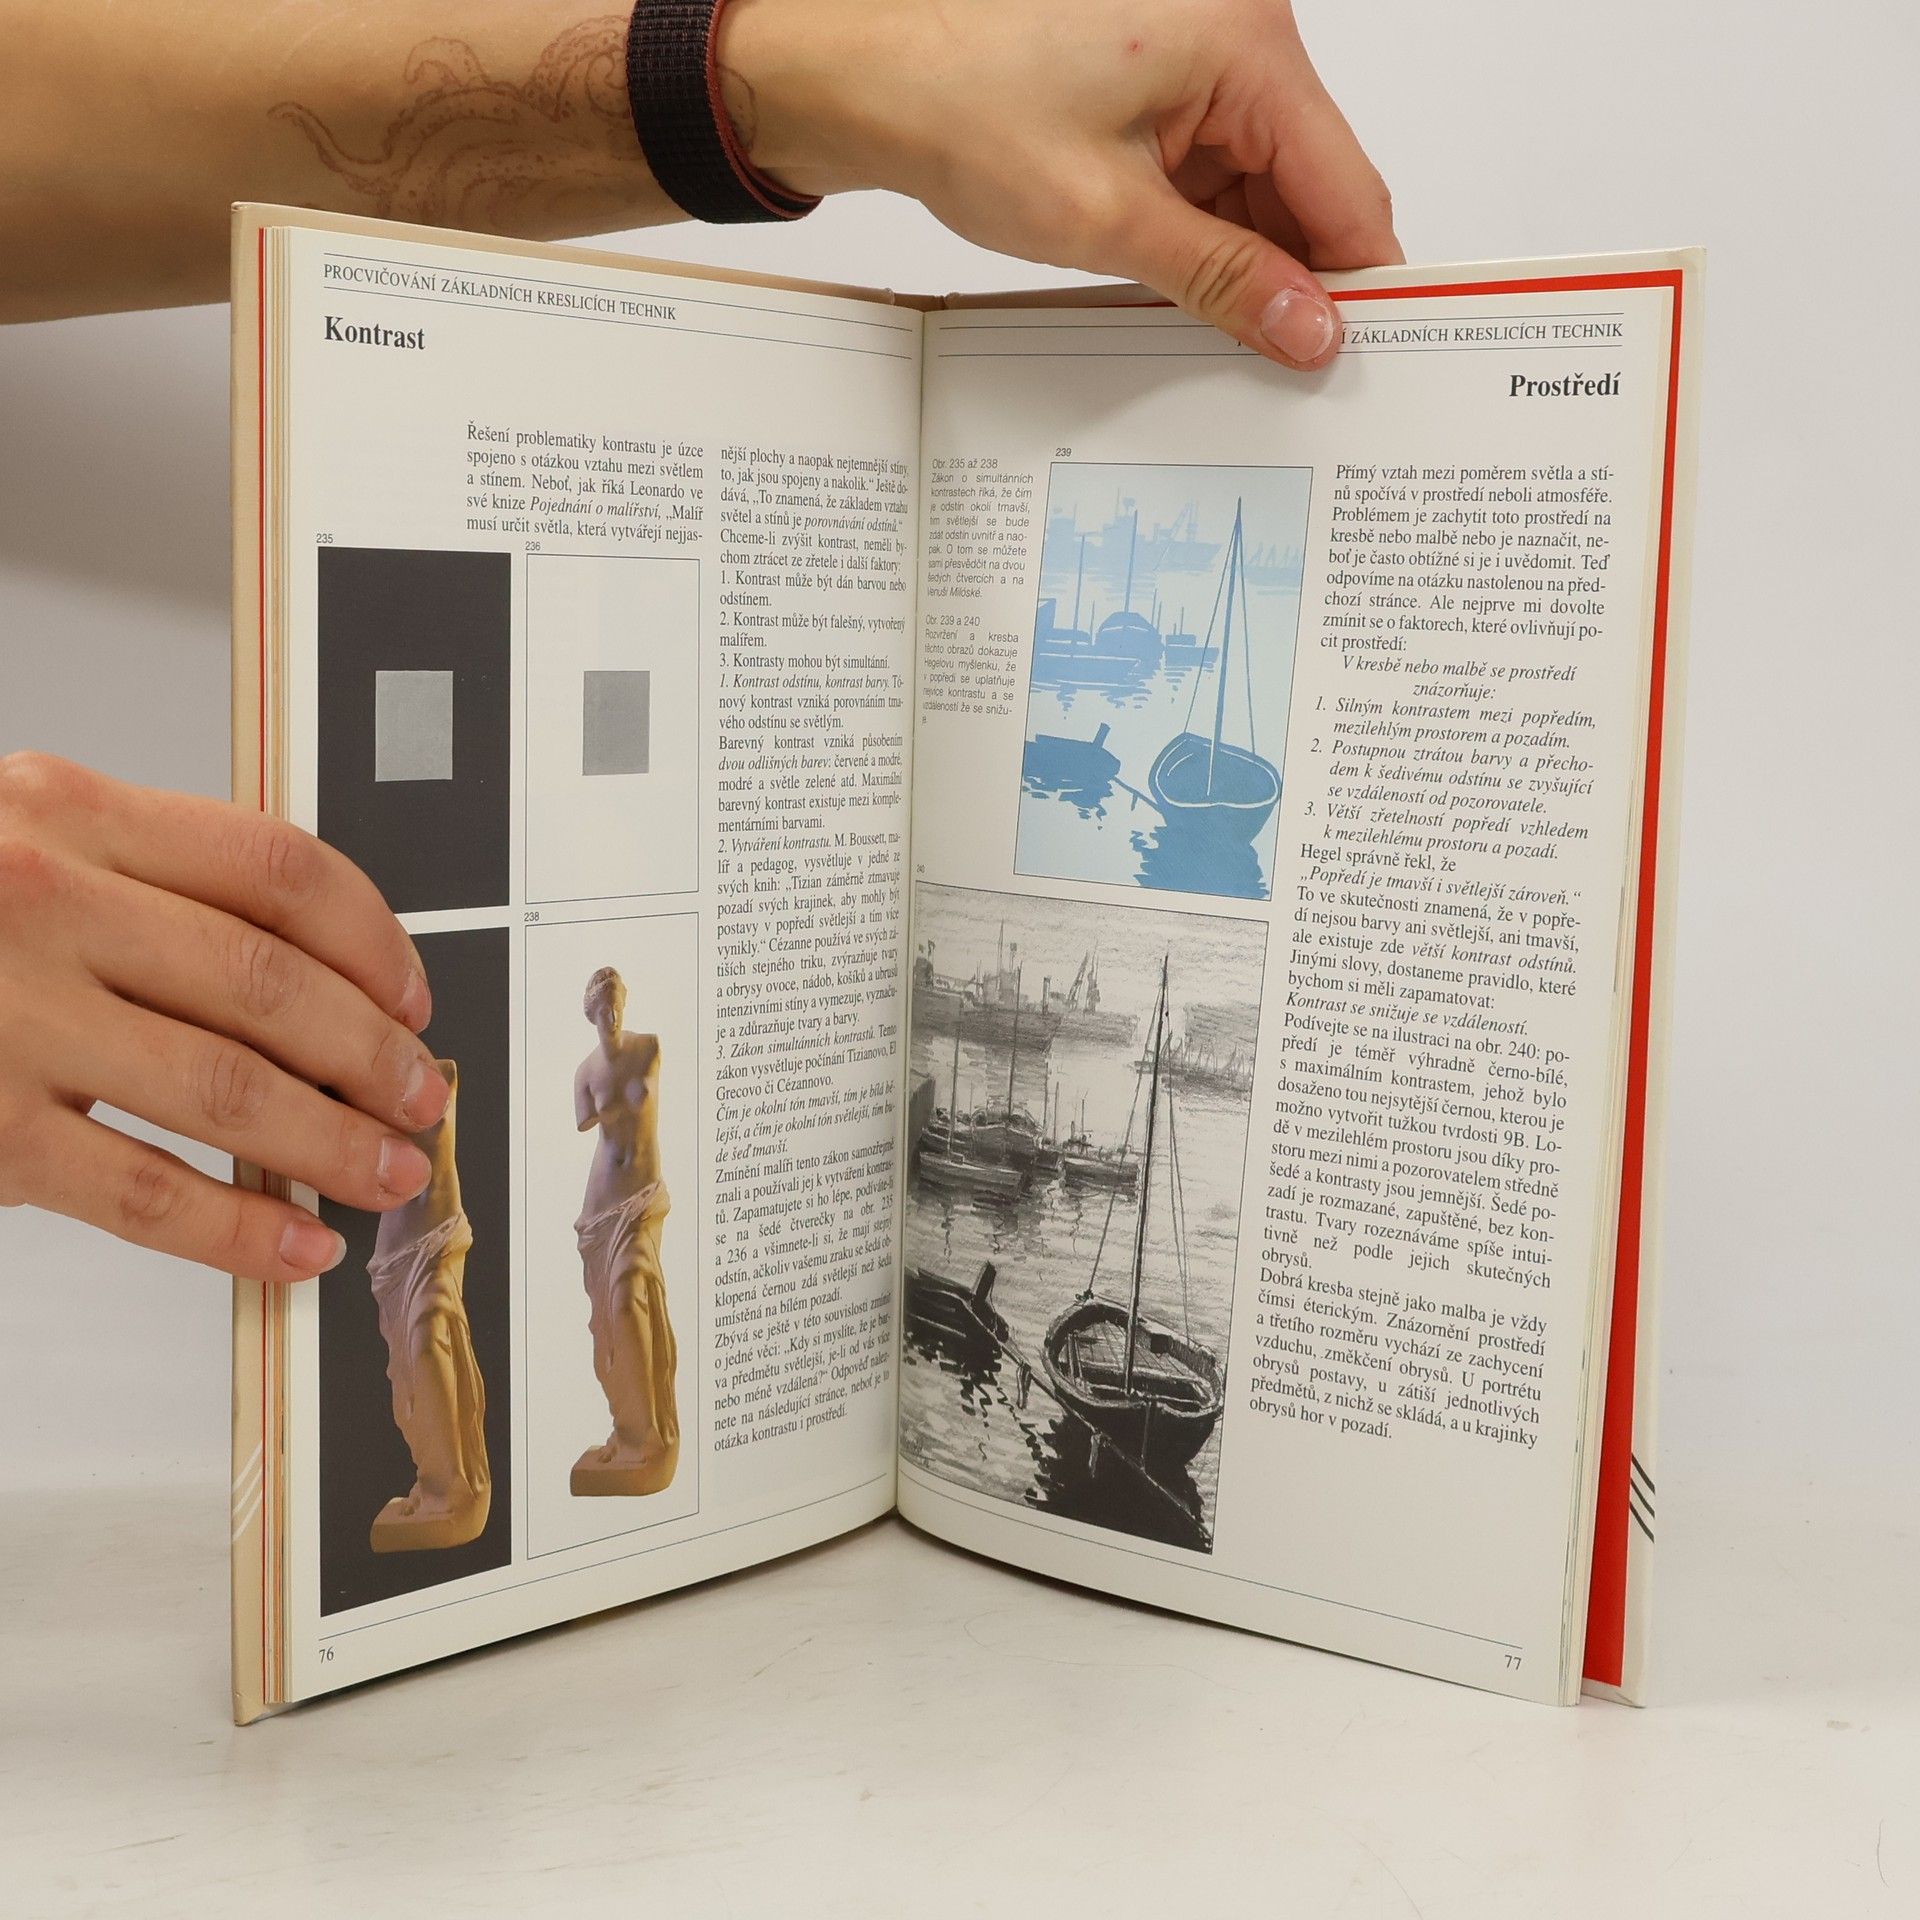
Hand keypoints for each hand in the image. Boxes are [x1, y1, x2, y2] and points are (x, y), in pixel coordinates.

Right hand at [0, 754, 449, 1282]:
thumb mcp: (25, 838)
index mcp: (71, 810)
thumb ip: (149, 875)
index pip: (280, 869)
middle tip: (418, 1096)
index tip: (413, 995)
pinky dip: (236, 1228)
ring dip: (331, 1142)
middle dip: (372, 1054)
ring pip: (226, 1089)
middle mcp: (43, 900)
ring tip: (386, 1171)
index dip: (375, 941)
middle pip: (272, 984)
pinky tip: (293, 1246)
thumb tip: (312, 966)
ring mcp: (8, 1017)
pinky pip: (141, 1190)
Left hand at [727, 0, 1400, 368]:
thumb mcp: (1109, 219)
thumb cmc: (966, 111)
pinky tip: (1191, 288)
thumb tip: (1308, 328)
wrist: (876, 82)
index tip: (1365, 353)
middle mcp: (1239, 37)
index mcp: (1244, 45)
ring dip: (1248, 261)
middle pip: (1310, 184)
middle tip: (1294, 368)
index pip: (1343, 183)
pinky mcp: (1168, 88)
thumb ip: (1224, 279)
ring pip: (1264, 187)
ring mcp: (1205, 60)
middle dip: (1298, 276)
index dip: (1358, 279)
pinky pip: (1218, 173)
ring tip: (1227, 334)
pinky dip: (1210, 234)